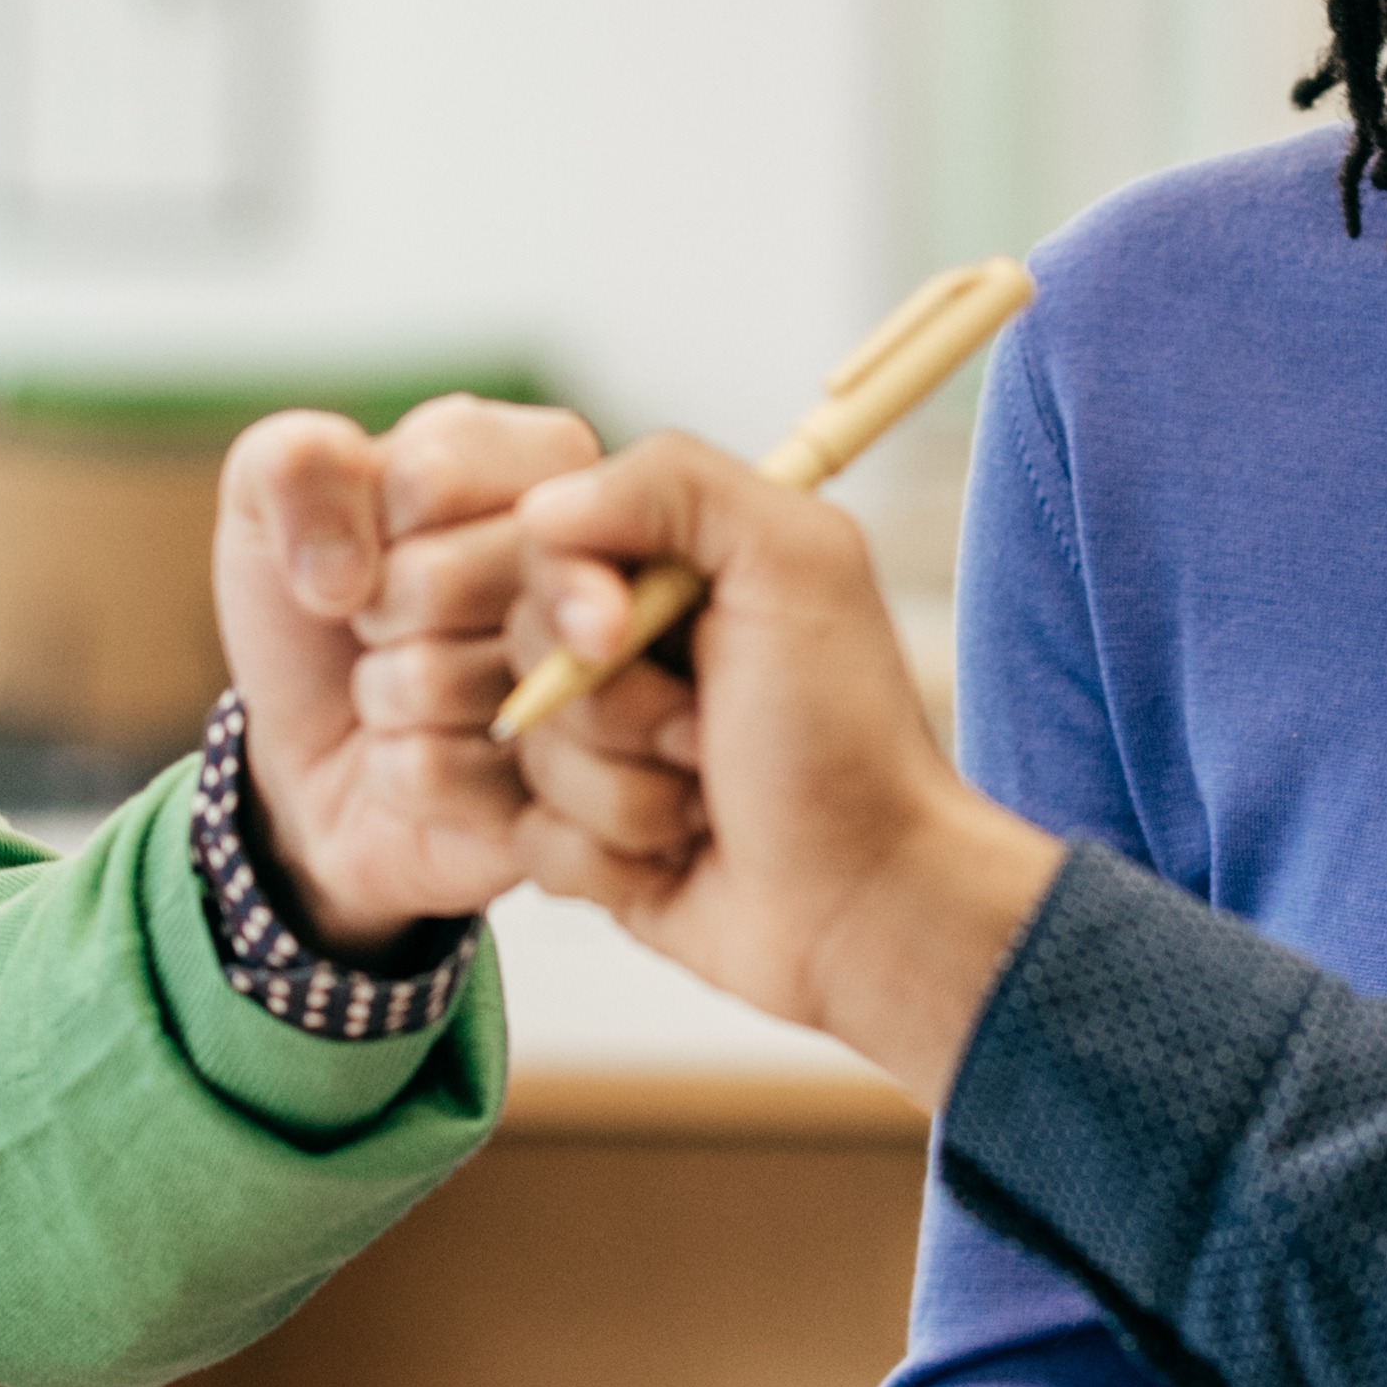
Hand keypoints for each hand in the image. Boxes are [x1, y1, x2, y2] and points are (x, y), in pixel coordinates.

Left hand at [218, 392, 607, 950]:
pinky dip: (396, 770)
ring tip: (415, 691)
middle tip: (396, 625)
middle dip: (379, 614)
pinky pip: (433, 772)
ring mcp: (605, 691)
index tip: (386, 543)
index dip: (370, 526)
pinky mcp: (581, 798)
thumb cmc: (326, 609)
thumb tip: (343, 572)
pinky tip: (429, 758)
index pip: (429, 476)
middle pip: (439, 581)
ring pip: (436, 681)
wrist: (330, 752)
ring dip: (385, 694)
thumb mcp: (276, 505)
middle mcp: (605, 565)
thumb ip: (294, 465)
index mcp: (549, 463)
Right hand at [501, 436, 1067, 1092]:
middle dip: (616, 709)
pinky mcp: (587, 837)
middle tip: (708, 734)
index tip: (618, 632)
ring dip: (623, 793)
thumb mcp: (793, 563)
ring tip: (710, 802)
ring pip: (525, 756)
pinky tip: (679, 862)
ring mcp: (607, 747)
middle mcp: (636, 650)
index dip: (568, 597)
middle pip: (521, 653)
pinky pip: (527, 840)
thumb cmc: (844, 735)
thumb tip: (542, 506)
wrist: (866, 902)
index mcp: (677, 568)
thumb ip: (673, 484)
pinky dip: (606, 858)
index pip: (544, 544)